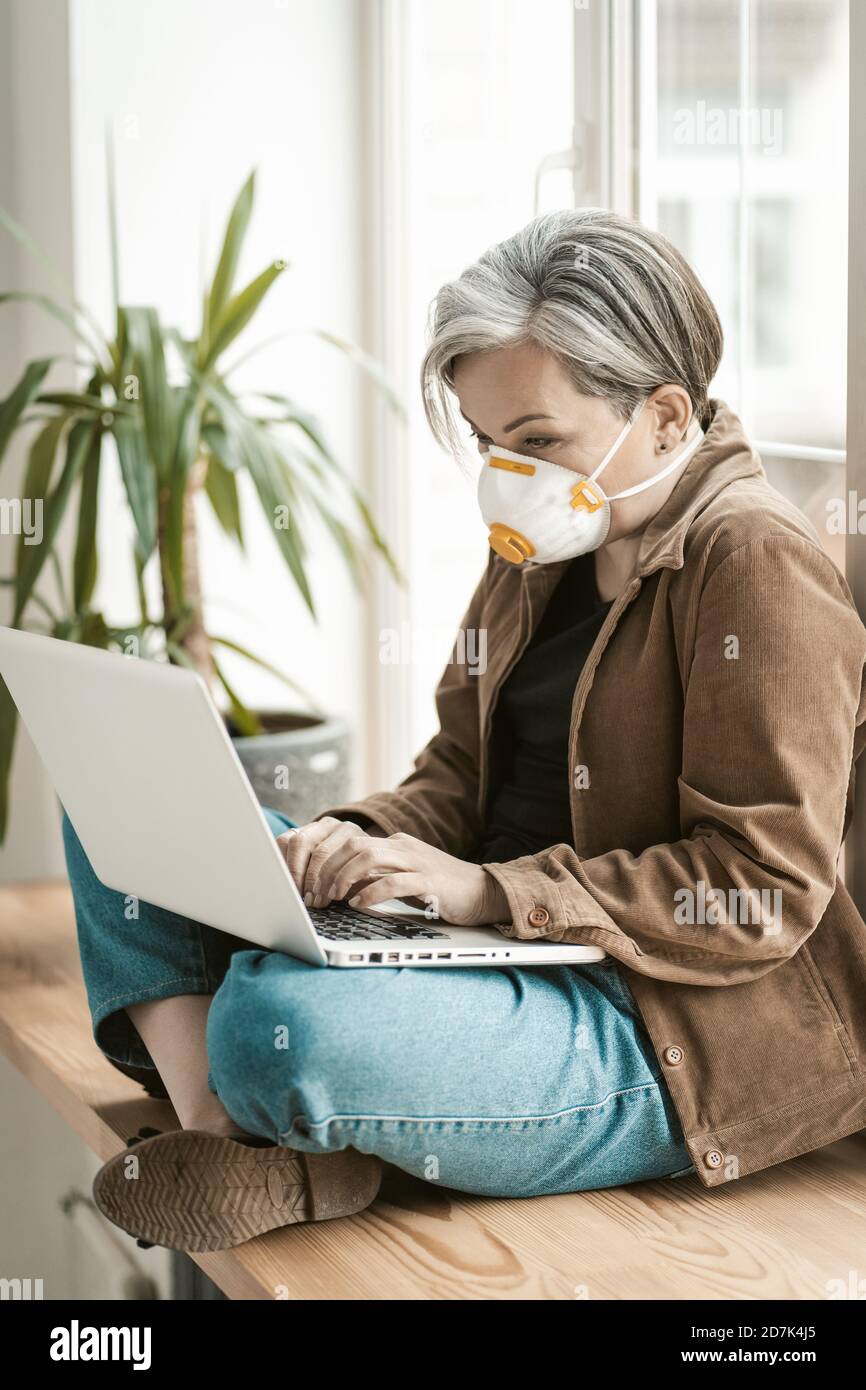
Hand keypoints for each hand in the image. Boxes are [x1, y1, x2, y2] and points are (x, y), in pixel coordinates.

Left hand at [277, 819, 508, 927]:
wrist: (483, 892)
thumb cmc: (440, 889)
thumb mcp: (402, 879)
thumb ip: (375, 877)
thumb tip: (340, 885)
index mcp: (396, 843)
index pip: (350, 843)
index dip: (326, 863)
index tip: (313, 886)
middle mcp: (404, 847)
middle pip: (353, 845)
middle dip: (328, 869)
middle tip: (316, 894)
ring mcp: (417, 862)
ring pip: (368, 857)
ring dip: (343, 877)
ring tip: (332, 897)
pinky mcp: (430, 882)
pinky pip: (393, 881)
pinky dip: (370, 892)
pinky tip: (358, 903)